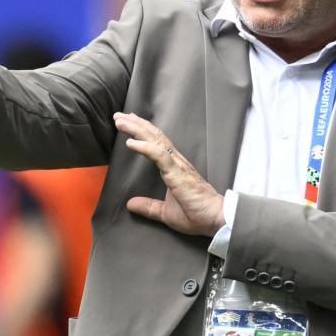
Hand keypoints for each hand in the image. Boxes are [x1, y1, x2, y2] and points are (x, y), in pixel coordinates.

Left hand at [114, 112, 224, 236]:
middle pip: (154, 136)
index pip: (156, 143)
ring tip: (121, 121)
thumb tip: (130, 204)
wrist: (215, 219)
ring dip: (136, 130)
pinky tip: (131, 142)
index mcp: (174, 168)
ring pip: (155, 140)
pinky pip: (159, 155)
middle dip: (135, 124)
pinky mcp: (177, 172)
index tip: (129, 123)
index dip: (142, 132)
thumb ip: (148, 207)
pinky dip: (144, 147)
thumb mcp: (165, 213)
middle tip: (119, 116)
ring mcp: (177, 165)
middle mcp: (176, 162)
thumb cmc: (196, 215)